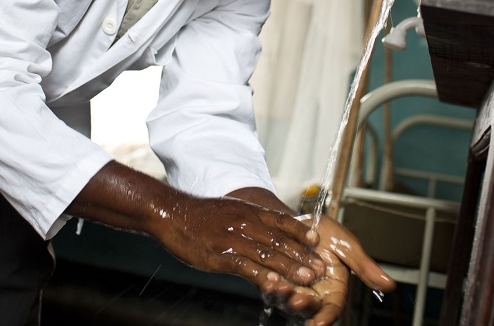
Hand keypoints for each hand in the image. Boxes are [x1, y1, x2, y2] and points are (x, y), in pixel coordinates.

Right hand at [154, 194, 325, 291]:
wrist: (173, 213)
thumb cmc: (202, 214)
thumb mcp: (231, 209)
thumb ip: (251, 220)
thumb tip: (269, 232)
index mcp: (250, 211)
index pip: (283, 221)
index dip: (302, 232)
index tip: (318, 243)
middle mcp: (246, 223)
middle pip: (281, 241)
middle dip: (303, 256)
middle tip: (321, 268)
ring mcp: (234, 239)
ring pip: (269, 255)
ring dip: (291, 268)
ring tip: (308, 279)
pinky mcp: (222, 255)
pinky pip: (247, 267)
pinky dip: (264, 276)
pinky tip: (276, 284)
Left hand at [261, 215, 395, 325]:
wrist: (300, 219)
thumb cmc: (325, 232)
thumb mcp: (347, 246)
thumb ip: (364, 267)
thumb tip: (390, 285)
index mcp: (333, 290)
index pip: (331, 310)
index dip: (325, 318)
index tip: (319, 323)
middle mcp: (313, 294)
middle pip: (308, 309)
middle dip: (301, 306)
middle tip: (296, 299)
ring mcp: (293, 290)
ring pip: (287, 303)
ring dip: (282, 298)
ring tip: (279, 286)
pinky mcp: (276, 282)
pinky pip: (271, 291)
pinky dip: (269, 287)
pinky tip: (269, 279)